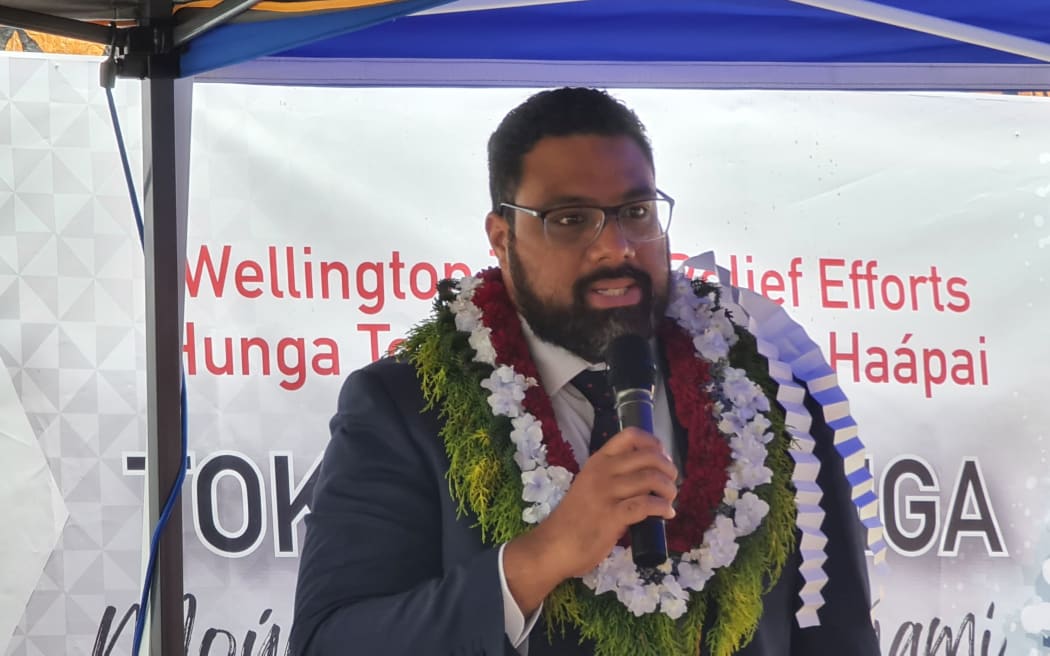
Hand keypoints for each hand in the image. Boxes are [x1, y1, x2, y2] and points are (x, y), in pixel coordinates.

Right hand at [502, 428, 677, 614]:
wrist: (553, 546)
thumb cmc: (573, 519)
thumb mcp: (589, 486)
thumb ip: (612, 480)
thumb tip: (645, 481)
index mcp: (598, 461)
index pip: (630, 436)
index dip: (654, 443)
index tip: (662, 457)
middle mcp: (602, 472)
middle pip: (648, 457)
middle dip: (668, 468)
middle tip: (672, 482)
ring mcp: (607, 493)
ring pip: (650, 478)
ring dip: (668, 489)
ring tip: (670, 499)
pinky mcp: (612, 516)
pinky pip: (646, 505)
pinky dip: (663, 508)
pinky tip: (667, 514)